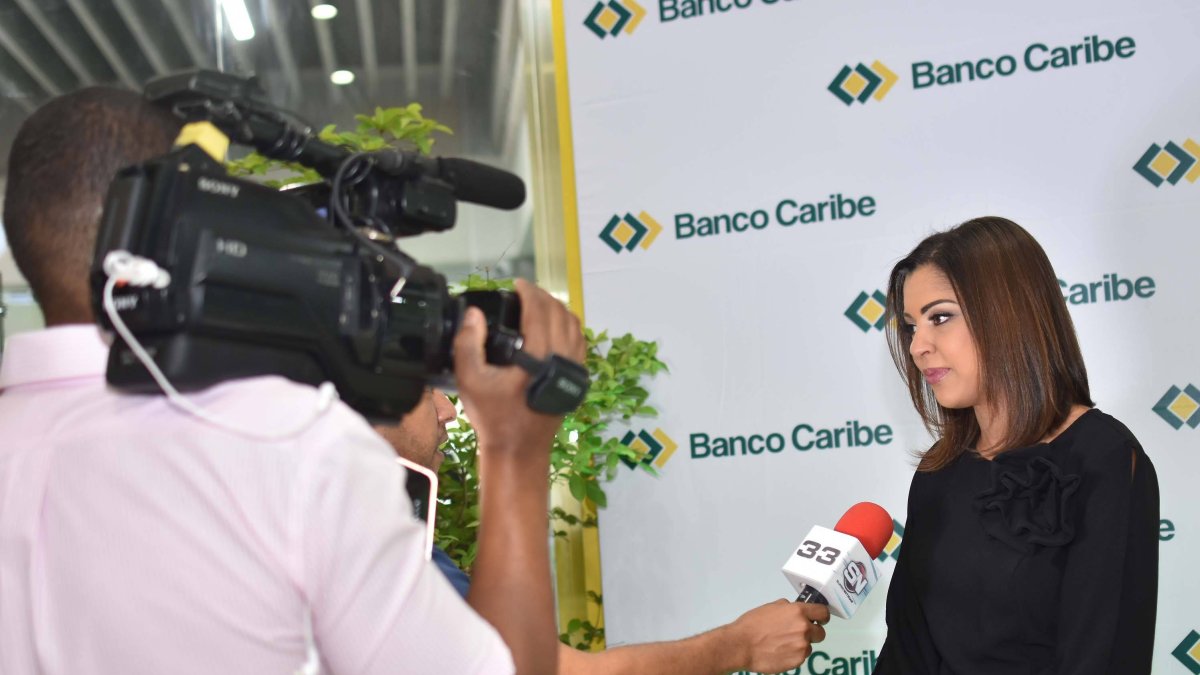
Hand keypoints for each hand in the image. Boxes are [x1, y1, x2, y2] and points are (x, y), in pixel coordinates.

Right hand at [452, 278, 584, 458]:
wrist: (519, 449)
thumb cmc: (493, 416)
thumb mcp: (470, 380)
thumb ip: (467, 344)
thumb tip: (474, 314)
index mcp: (538, 357)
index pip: (539, 311)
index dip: (529, 292)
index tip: (517, 284)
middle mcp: (561, 359)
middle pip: (559, 313)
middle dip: (543, 297)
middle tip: (525, 291)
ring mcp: (573, 370)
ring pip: (574, 326)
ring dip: (558, 309)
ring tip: (539, 303)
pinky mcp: (576, 379)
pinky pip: (579, 342)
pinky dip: (569, 326)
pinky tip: (555, 325)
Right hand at [725, 599, 828, 672]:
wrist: (741, 645)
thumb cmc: (752, 626)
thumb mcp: (771, 607)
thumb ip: (788, 608)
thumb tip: (795, 610)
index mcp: (797, 612)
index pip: (823, 612)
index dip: (822, 616)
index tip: (820, 619)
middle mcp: (803, 628)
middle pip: (820, 632)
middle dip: (812, 632)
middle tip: (798, 633)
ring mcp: (802, 646)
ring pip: (809, 645)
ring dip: (800, 644)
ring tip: (783, 643)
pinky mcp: (797, 660)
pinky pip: (801, 656)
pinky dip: (793, 654)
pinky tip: (780, 651)